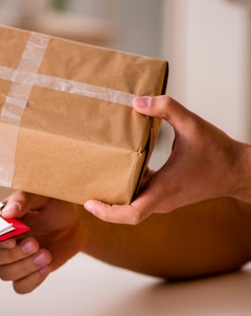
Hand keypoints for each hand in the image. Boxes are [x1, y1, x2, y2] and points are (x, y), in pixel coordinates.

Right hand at [0, 191, 85, 293]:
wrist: (73, 224)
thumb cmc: (55, 207)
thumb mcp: (42, 197)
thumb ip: (24, 200)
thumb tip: (8, 211)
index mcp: (1, 223)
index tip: (12, 241)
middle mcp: (2, 243)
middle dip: (15, 255)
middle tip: (35, 244)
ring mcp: (13, 260)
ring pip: (5, 274)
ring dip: (25, 267)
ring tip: (46, 255)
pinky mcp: (26, 273)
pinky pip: (20, 287)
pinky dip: (32, 281)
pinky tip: (46, 268)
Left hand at [84, 95, 250, 224]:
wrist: (239, 170)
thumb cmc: (218, 151)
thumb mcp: (193, 125)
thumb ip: (167, 109)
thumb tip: (137, 102)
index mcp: (164, 190)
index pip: (131, 214)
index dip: (108, 212)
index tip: (90, 203)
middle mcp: (160, 200)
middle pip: (124, 213)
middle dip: (102, 206)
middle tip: (80, 190)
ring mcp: (162, 200)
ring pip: (131, 206)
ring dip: (112, 198)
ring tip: (90, 181)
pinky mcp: (165, 195)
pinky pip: (140, 196)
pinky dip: (126, 188)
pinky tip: (115, 170)